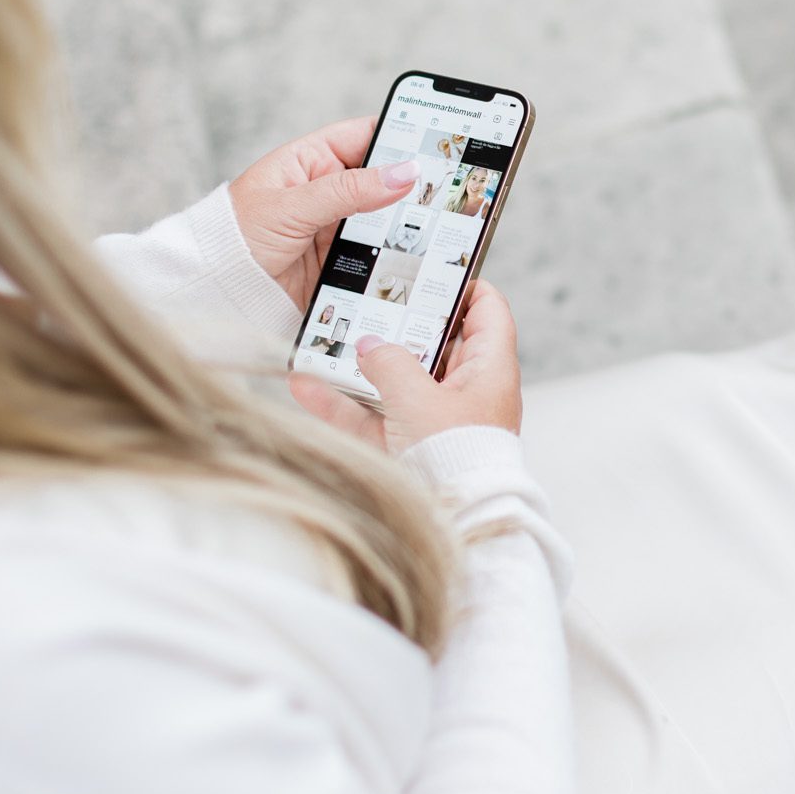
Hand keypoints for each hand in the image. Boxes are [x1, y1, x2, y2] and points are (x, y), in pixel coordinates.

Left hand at [227, 117, 420, 305]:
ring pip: (384, 219)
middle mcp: (327, 190)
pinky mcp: (340, 260)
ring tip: (438, 225)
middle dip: (411, 185)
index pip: (365, 136)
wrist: (217, 291)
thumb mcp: (293, 207)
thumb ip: (350, 190)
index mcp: (311, 160)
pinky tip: (414, 257)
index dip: (400, 136)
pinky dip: (394, 255)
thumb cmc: (235, 238)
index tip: (436, 143)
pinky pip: (376, 253)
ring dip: (405, 224)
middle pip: (383, 180)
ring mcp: (335, 226)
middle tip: (447, 189)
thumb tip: (403, 173)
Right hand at [288, 283, 522, 453]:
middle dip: (396, 326)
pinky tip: (305, 387)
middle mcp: (466, 392)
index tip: (433, 270)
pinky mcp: (409, 448)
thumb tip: (369, 344)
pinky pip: (374, 419)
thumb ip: (390, 364)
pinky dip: (343, 405)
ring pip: (396, 383)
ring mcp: (437, 420)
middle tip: (365, 301)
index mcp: (489, 370)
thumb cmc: (453, 456)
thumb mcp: (417, 398)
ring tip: (323, 343)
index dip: (465, 286)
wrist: (454, 523)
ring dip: (360, 367)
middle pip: (433, 344)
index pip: (487, 312)